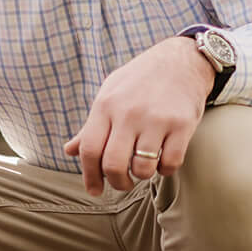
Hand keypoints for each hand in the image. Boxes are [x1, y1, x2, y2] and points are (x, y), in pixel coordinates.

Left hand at [64, 36, 215, 196]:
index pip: (90, 150)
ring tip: (144, 165)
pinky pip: (170, 164)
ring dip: (142, 175)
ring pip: (143, 169)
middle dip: (117, 183)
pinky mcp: (182, 125)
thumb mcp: (110, 94)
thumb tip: (69, 151)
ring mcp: (157, 119)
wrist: (181, 60)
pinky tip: (163, 158)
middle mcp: (129, 113)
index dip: (89, 176)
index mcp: (106, 105)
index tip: (95, 190)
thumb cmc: (140, 81)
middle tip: (123, 183)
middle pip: (114, 165)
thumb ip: (91, 126)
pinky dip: (165, 169)